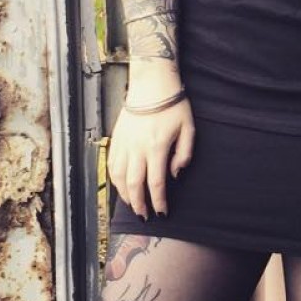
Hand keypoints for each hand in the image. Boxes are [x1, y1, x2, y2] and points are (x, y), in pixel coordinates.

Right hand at [107, 63, 194, 219]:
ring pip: (119, 177)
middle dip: (139, 204)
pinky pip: (112, 164)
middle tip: (144, 217)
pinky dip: (115, 179)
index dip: (158, 201)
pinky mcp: (116, 138)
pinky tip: (121, 186)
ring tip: (133, 205)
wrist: (151, 83)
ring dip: (125, 195)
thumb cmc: (173, 105)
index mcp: (156, 147)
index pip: (156, 182)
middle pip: (134, 184)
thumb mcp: (188, 128)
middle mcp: (137, 148)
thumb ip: (184, 154)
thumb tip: (175, 174)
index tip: (162, 213)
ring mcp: (124, 143)